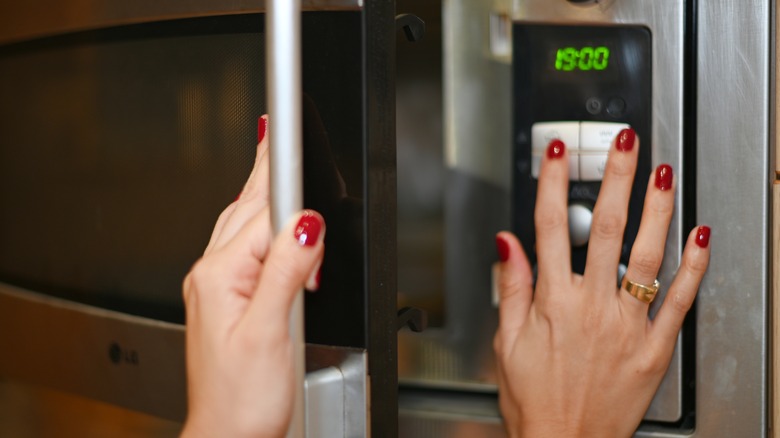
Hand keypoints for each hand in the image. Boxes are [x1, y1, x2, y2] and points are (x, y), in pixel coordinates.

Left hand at [181, 116, 324, 437]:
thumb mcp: (270, 331)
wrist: (229, 435)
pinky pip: (242, 247)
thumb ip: (287, 271)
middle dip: (266, 170)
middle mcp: (212, 275)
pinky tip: (266, 221)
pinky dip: (259, 224)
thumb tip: (306, 225)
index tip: (285, 135)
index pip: (262, 214)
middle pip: (245, 209)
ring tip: (270, 161)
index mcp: (220, 276)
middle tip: (278, 133)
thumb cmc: (243, 397)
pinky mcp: (226, 300)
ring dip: (260, 192)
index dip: (283, 179)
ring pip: (241, 224)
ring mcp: (216, 287)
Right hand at [494, 130, 710, 436]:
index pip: (551, 227)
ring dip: (658, 210)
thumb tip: (507, 243)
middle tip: (626, 142)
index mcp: (552, 302)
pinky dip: (693, 268)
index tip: (560, 153)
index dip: (555, 184)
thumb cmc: (534, 400)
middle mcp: (592, 306)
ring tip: (665, 173)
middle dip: (616, 178)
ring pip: (647, 256)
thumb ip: (512, 287)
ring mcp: (627, 326)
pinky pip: (679, 302)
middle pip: (606, 228)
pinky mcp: (654, 348)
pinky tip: (701, 237)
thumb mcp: (507, 342)